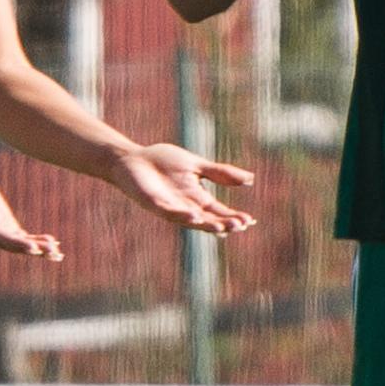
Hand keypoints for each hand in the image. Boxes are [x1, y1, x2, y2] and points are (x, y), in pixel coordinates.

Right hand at [0, 158, 60, 261]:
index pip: (0, 238)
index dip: (17, 243)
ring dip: (39, 249)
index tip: (33, 247)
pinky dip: (37, 241)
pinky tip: (53, 244)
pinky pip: (23, 238)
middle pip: (13, 245)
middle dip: (33, 248)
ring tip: (58, 253)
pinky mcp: (5, 226)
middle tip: (53, 252)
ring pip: (21, 244)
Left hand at [104, 141, 258, 236]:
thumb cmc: (163, 162)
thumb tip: (251, 179)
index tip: (250, 221)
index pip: (220, 211)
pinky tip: (194, 215)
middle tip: (239, 226)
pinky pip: (170, 212)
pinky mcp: (154, 203)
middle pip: (209, 219)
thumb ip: (220, 173)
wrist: (133, 158)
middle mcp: (186, 207)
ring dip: (206, 224)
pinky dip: (182, 215)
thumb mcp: (197, 165)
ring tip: (222, 227)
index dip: (234, 217)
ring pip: (191, 220)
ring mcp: (170, 207)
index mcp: (197, 198)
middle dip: (224, 224)